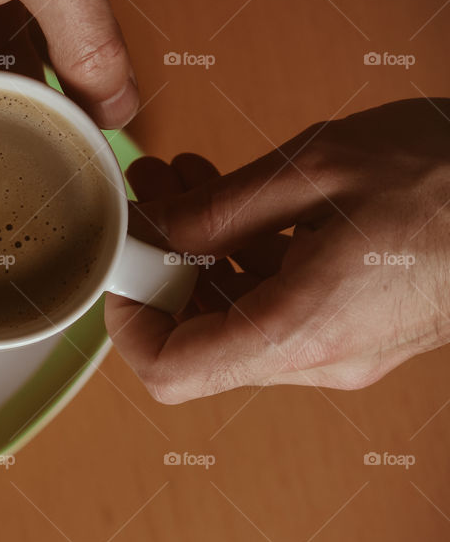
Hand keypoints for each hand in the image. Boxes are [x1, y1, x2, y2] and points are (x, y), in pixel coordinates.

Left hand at [106, 98, 449, 402]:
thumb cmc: (447, 180)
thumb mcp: (315, 171)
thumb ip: (218, 208)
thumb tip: (151, 227)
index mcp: (300, 328)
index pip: (172, 371)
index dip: (128, 323)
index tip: (123, 266)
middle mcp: (314, 357)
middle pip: (197, 338)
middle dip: (162, 266)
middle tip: (148, 202)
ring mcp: (336, 348)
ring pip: (232, 315)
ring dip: (198, 252)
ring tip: (184, 183)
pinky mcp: (350, 328)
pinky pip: (272, 303)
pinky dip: (241, 255)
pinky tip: (233, 198)